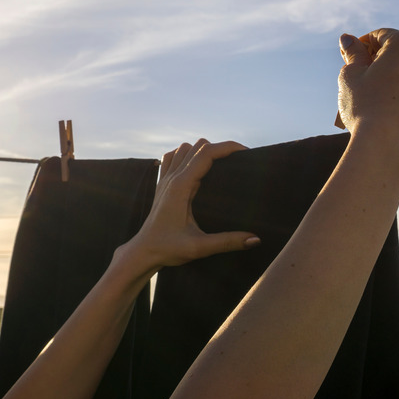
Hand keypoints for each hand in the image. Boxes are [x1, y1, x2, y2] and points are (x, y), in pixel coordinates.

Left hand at [120, 139, 259, 269]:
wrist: (143, 252)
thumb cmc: (168, 249)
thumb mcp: (199, 248)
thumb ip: (228, 242)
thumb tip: (256, 239)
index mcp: (181, 186)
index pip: (206, 153)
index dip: (228, 147)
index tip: (246, 152)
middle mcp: (172, 178)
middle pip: (198, 147)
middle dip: (220, 148)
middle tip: (239, 161)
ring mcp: (165, 179)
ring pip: (185, 148)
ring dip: (203, 150)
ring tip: (221, 163)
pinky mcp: (162, 184)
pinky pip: (172, 157)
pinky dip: (186, 155)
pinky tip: (195, 167)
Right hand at [337, 28, 398, 162]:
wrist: (383, 144)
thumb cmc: (363, 106)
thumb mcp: (350, 76)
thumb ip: (352, 54)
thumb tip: (349, 39)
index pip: (380, 36)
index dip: (362, 47)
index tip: (350, 60)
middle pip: (398, 53)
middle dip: (380, 61)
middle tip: (362, 76)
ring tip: (379, 95)